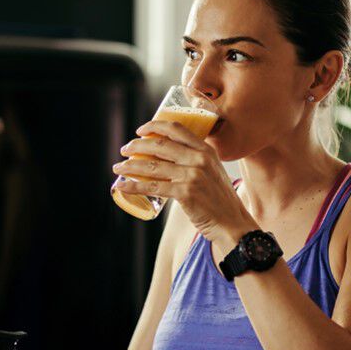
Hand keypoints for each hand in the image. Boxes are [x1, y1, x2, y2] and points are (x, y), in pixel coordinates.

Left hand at [112, 120, 255, 247]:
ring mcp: (192, 175)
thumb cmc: (219, 200)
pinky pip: (152, 187)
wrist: (232, 223)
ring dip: (130, 166)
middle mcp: (199, 159)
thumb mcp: (213, 171)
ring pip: (152, 166)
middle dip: (137, 145)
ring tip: (118, 167)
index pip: (176, 129)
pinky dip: (133, 186)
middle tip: (124, 149)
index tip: (141, 130)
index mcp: (206, 150)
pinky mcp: (185, 193)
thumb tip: (170, 157)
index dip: (155, 126)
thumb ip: (196, 161)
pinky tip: (122, 186)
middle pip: (160, 145)